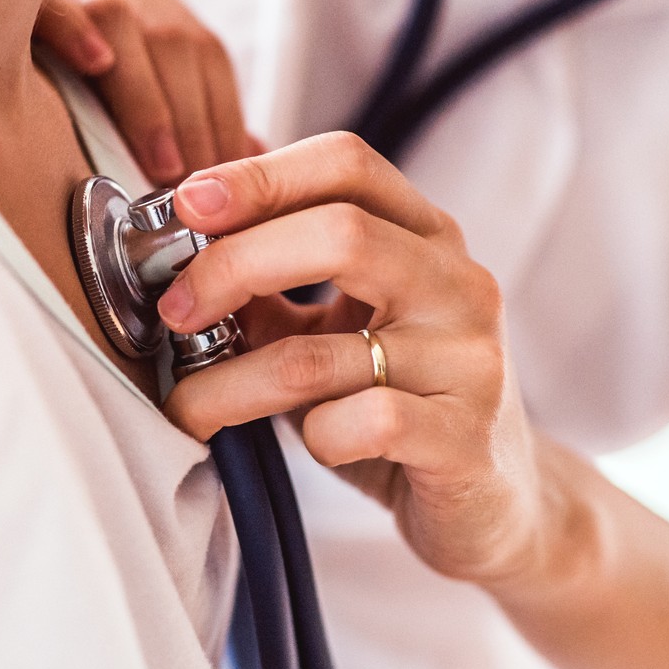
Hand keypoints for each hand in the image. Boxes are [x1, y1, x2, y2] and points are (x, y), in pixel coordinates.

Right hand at [36, 0, 261, 184]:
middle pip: (172, 41)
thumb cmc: (46, 33)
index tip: (228, 178)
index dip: (223, 117)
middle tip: (198, 187)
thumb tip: (245, 152)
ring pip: (119, 21)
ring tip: (162, 163)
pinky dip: (74, 27)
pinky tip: (94, 63)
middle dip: (193, 122)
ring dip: (148, 100)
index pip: (204, 54)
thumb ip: (182, 102)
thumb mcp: (119, 55)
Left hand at [158, 133, 562, 587]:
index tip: (185, 204)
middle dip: (233, 265)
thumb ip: (268, 284)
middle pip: (340, 234)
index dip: (259, 176)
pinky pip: (365, 422)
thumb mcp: (330, 332)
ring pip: (324, 352)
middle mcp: (459, 284)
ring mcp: (470, 360)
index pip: (347, 164)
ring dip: (231, 381)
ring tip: (187, 405)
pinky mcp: (465, 437)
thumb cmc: (395, 405)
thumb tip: (176, 229)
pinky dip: (317, 435)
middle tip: (174, 309)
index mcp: (426, 237)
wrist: (494, 505)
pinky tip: (314, 444)